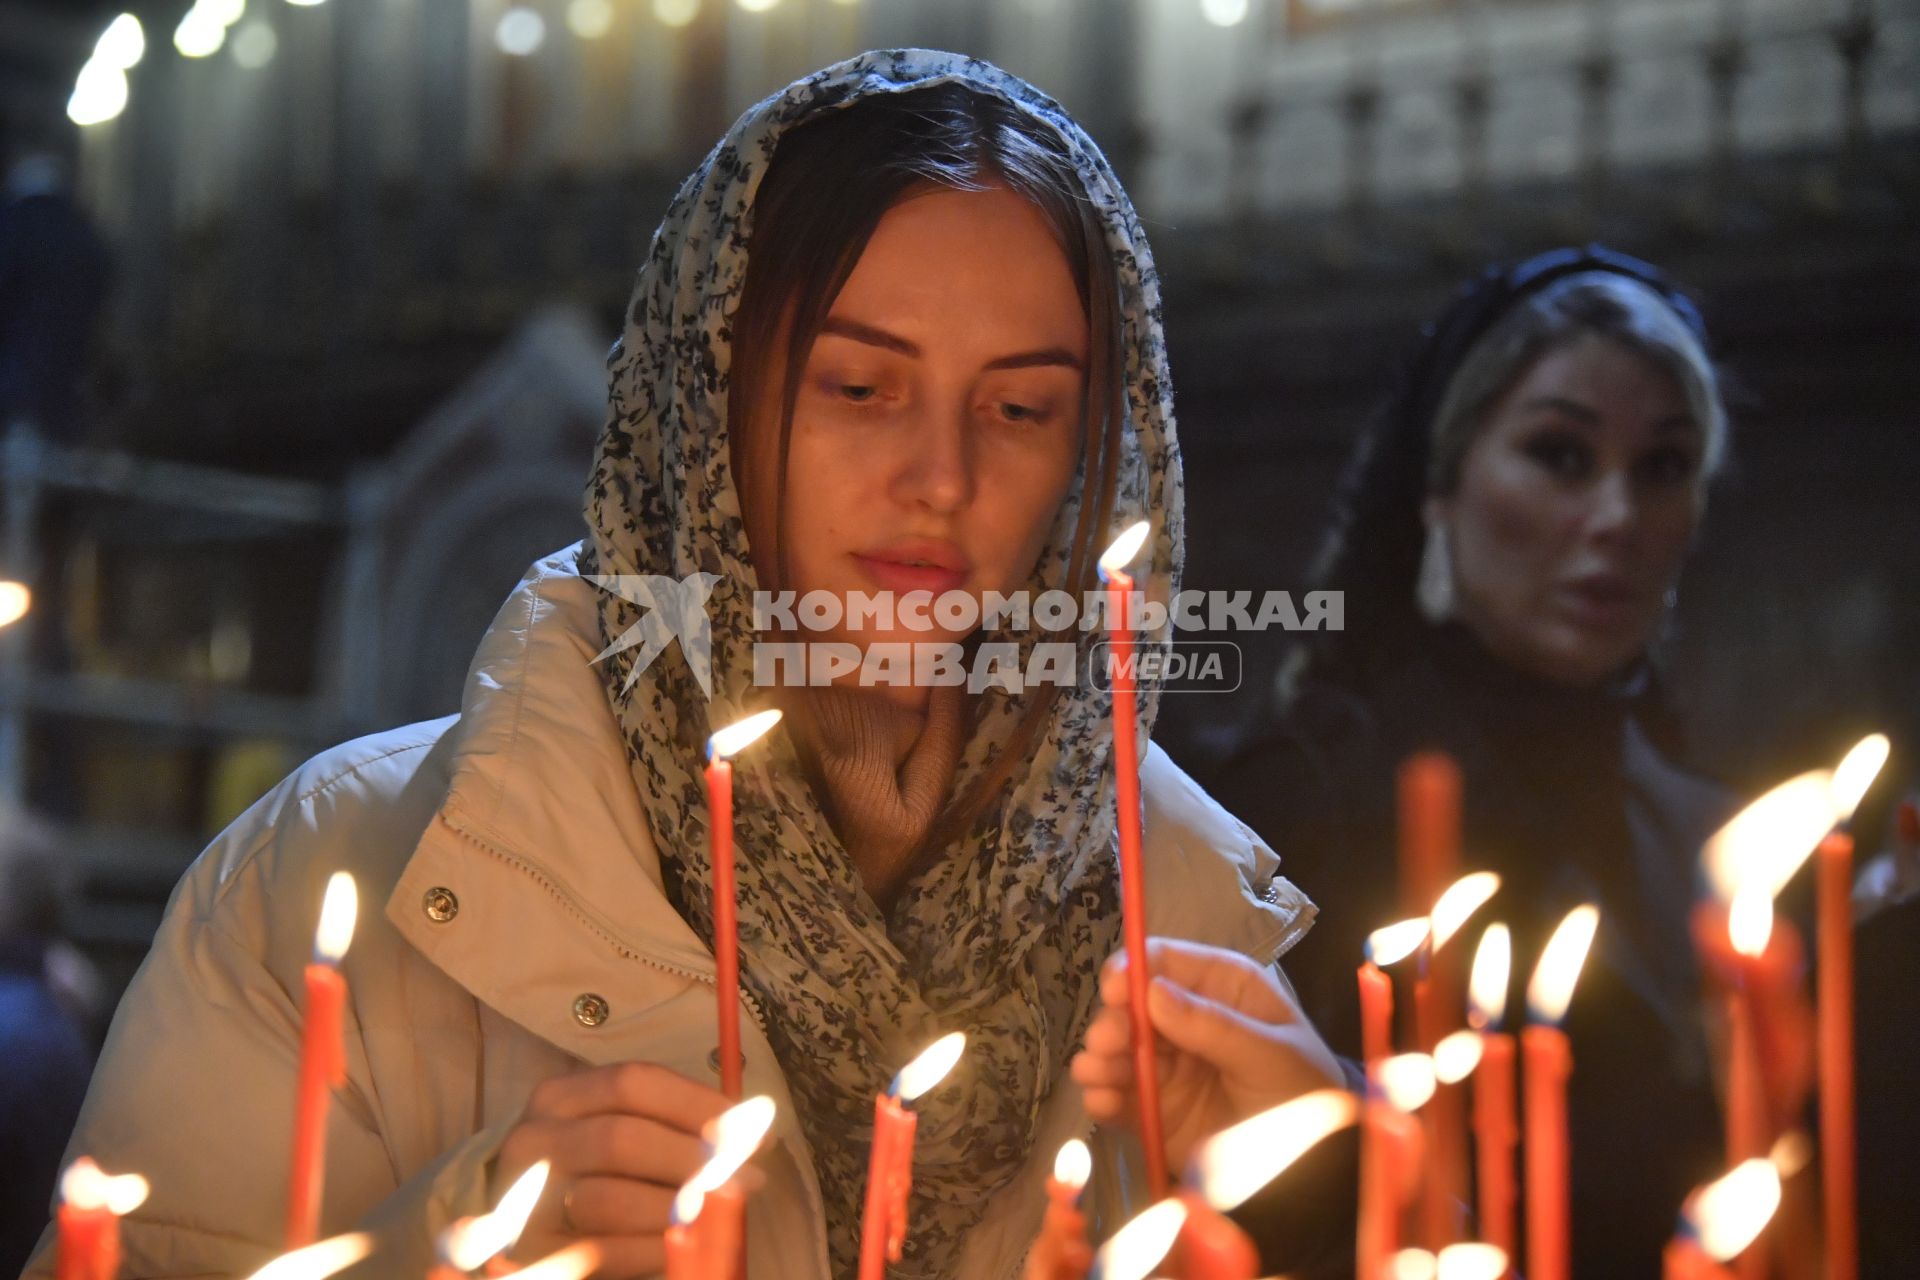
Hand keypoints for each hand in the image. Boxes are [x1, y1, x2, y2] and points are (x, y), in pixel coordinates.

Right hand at [495, 1062, 733, 1276]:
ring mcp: (523, 1199)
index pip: (634, 1082)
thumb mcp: (624, 1134)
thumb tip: (749, 1132)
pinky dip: (651, 1248)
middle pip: (622, 1138)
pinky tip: (682, 1245)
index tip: (750, 1132)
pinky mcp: (530, 1252)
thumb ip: (674, 1127)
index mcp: (561, 1097)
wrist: (527, 1227)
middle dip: (693, 1161)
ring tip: (715, 1215)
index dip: (698, 1104)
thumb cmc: (593, 1174)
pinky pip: (599, 1252)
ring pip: (609, 1199)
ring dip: (676, 1209)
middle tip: (747, 1182)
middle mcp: (534, 1140)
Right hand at [1069, 937, 1344, 1171]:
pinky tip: (1103, 1103)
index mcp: (1222, 990)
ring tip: (1096, 1074)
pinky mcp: (1154, 1109)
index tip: (1113, 990)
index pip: (1168, 962)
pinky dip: (1102, 1096)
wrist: (1312, 1175)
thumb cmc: (1304, 1096)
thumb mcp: (1272, 1056)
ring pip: (1117, 1050)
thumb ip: (1215, 1026)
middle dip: (1113, 1021)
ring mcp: (1168, 1066)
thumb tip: (1153, 993)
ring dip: (1099, 1058)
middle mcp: (1188, 1020)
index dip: (1134, 969)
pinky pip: (1117, 1096)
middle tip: (1106, 1044)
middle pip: (1132, 1006)